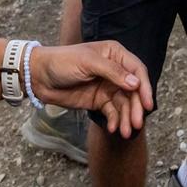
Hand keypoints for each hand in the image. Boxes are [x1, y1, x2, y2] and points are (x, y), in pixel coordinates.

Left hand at [29, 39, 152, 140]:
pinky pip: (112, 112)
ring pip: (124, 104)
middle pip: (133, 91)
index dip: (144, 87)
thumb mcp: (88, 63)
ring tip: (125, 131)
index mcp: (115, 54)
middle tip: (137, 123)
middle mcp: (115, 70)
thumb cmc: (62, 62)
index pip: (137, 70)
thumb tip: (136, 83)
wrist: (39, 76)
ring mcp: (107, 86)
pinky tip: (113, 128)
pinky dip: (114, 120)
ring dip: (127, 118)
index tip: (147, 104)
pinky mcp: (99, 100)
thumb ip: (113, 72)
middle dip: (136, 108)